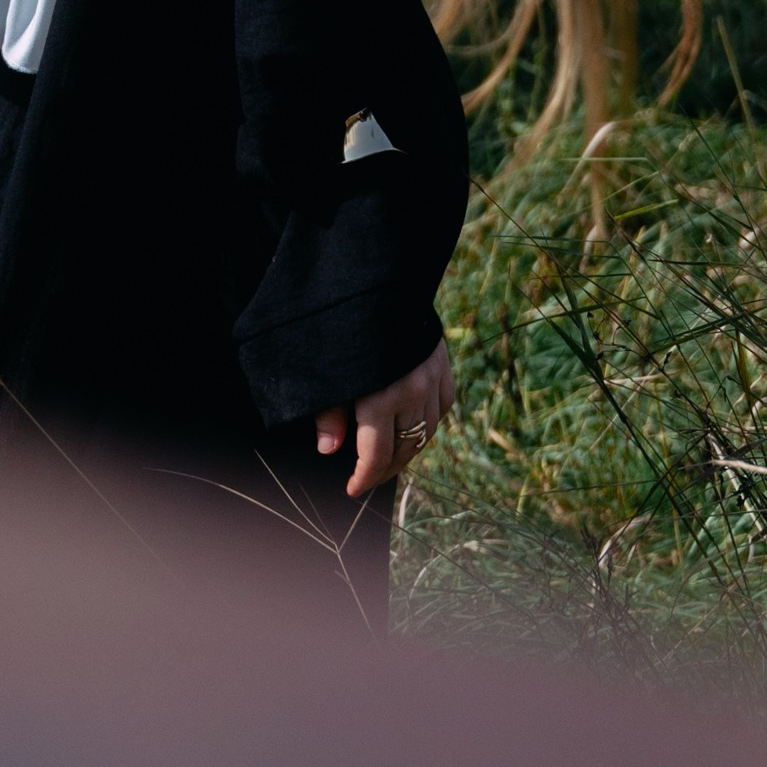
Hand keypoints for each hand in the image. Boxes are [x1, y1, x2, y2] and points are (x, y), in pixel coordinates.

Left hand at [317, 337, 455, 499]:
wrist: (375, 276)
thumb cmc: (339, 325)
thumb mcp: (324, 369)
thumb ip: (327, 413)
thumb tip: (330, 450)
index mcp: (380, 396)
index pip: (376, 456)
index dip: (364, 478)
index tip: (352, 489)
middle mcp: (412, 391)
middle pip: (404, 449)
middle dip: (384, 469)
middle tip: (367, 477)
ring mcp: (431, 377)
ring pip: (427, 432)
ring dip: (408, 449)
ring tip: (389, 458)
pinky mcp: (441, 363)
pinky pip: (442, 406)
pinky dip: (429, 422)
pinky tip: (414, 426)